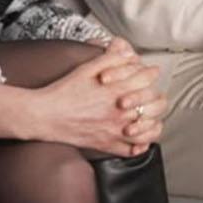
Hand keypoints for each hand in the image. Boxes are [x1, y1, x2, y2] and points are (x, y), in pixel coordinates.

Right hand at [33, 43, 164, 156]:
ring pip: (149, 129)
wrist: (44, 115)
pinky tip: (140, 137)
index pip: (147, 79)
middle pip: (155, 104)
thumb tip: (129, 52)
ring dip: (154, 121)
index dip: (151, 73)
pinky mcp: (107, 145)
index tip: (151, 72)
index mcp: (116, 90)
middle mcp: (120, 111)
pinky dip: (141, 145)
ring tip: (152, 117)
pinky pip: (133, 150)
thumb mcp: (86, 68)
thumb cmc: (63, 91)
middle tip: (155, 94)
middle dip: (157, 96)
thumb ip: (110, 59)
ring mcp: (115, 130)